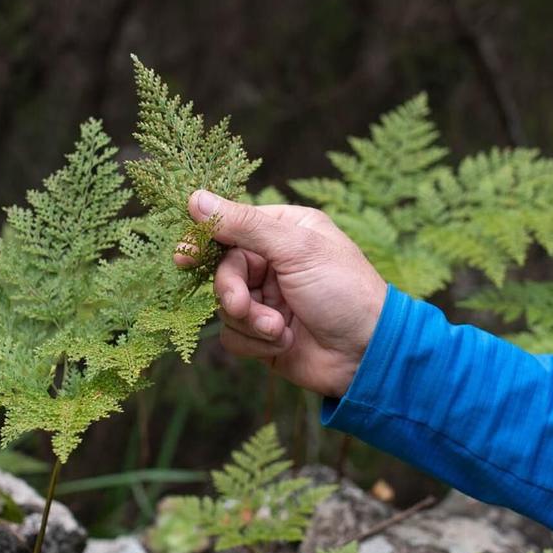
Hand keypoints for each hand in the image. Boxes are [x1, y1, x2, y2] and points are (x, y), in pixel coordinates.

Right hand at [173, 191, 387, 399]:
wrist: (367, 354)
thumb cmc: (344, 291)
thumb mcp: (296, 248)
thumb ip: (244, 224)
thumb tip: (196, 198)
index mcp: (285, 230)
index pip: (232, 226)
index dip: (206, 240)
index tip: (185, 255)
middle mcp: (274, 262)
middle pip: (223, 269)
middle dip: (232, 291)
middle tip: (242, 305)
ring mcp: (268, 299)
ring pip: (224, 306)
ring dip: (250, 321)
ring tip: (279, 330)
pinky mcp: (264, 334)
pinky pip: (233, 336)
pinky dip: (255, 342)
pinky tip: (285, 343)